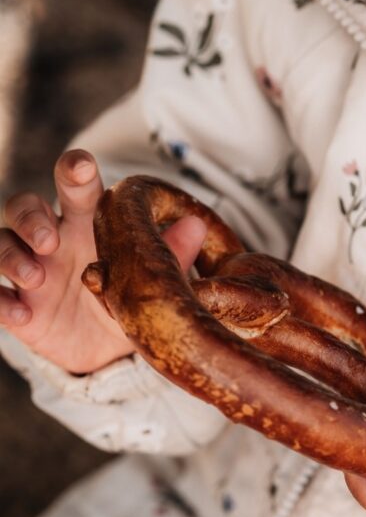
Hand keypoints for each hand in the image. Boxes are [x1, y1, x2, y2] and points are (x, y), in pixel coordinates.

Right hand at [0, 149, 206, 373]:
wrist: (109, 350)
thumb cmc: (127, 298)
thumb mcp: (150, 281)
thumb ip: (171, 255)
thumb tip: (196, 225)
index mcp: (87, 223)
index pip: (76, 188)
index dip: (74, 171)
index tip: (80, 166)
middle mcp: (52, 239)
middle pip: (24, 207)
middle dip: (31, 217)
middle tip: (51, 239)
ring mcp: (29, 270)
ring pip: (2, 244)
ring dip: (12, 256)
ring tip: (36, 278)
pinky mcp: (17, 305)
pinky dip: (1, 301)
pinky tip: (21, 314)